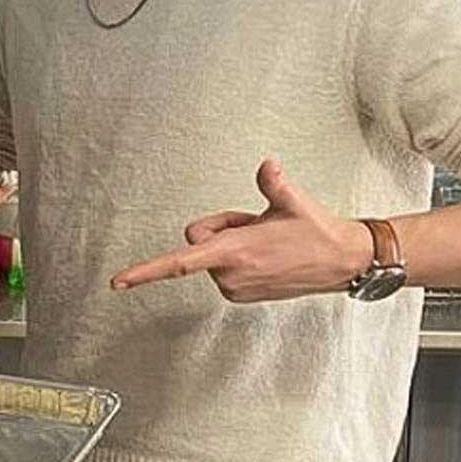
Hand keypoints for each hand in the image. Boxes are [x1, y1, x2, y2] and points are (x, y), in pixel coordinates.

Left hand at [109, 158, 373, 302]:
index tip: (118, 282)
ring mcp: (235, 288)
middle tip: (256, 224)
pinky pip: (222, 267)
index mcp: (235, 253)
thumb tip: (267, 166)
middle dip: (221, 227)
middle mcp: (230, 275)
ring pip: (210, 254)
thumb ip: (273, 184)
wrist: (342, 262)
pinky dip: (237, 257)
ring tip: (266, 241)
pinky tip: (266, 254)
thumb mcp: (294, 203)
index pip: (179, 262)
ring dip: (231, 243)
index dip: (146, 271)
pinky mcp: (241, 295)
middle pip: (198, 240)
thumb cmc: (317, 232)